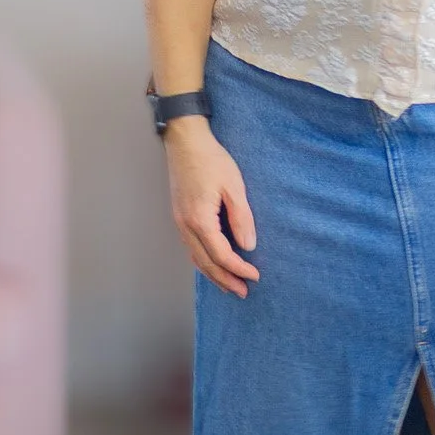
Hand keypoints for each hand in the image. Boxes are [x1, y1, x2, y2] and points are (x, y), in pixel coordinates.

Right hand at [164, 118, 259, 296]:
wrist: (185, 142)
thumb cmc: (211, 160)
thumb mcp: (234, 186)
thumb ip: (241, 218)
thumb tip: (248, 246)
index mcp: (200, 219)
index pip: (221, 254)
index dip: (239, 269)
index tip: (255, 276)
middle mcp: (185, 226)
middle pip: (205, 263)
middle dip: (225, 280)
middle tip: (243, 292)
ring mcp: (180, 222)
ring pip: (196, 258)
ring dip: (213, 275)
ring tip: (230, 286)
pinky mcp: (180, 217)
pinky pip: (191, 248)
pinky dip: (203, 262)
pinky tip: (213, 265)